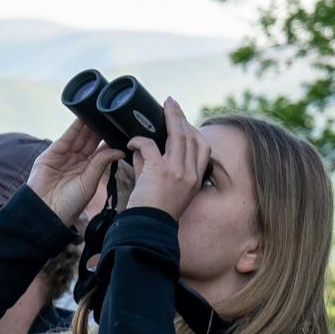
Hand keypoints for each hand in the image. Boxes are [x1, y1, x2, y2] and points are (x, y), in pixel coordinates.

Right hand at [26, 119, 110, 227]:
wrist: (47, 211)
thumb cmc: (69, 204)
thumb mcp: (89, 182)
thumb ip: (101, 163)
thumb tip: (119, 150)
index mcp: (88, 170)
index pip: (100, 150)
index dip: (108, 139)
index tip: (120, 129)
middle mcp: (76, 162)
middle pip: (90, 141)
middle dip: (99, 129)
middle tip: (111, 117)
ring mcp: (63, 157)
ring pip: (79, 137)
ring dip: (88, 125)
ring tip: (99, 113)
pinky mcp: (51, 153)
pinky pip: (66, 138)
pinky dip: (74, 127)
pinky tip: (83, 118)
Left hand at [124, 98, 208, 221]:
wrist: (147, 229)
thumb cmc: (152, 212)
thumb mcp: (162, 187)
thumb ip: (154, 166)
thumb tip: (143, 148)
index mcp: (196, 179)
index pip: (203, 148)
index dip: (194, 131)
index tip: (183, 120)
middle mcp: (191, 173)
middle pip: (192, 137)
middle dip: (182, 117)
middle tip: (172, 104)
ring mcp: (178, 171)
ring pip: (178, 135)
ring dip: (170, 117)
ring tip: (165, 106)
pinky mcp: (160, 171)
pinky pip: (150, 145)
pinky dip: (139, 140)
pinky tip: (131, 142)